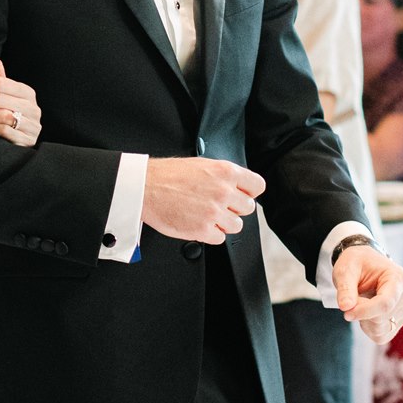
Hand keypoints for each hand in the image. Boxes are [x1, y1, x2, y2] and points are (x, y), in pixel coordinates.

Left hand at [0, 59, 41, 146]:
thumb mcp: (6, 96)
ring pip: (2, 115)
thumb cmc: (11, 113)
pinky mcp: (26, 140)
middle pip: (0, 99)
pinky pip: (4, 130)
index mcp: (27, 93)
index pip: (2, 83)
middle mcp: (33, 108)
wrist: (23, 139)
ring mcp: (31, 125)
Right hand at [141, 157, 265, 243]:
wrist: (145, 188)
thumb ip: (224, 176)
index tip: (242, 194)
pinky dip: (210, 233)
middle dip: (234, 208)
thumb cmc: (168, 175)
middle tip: (218, 205)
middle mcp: (223, 192)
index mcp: (226, 172)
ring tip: (206, 215)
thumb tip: (238, 186)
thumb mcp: (202, 164)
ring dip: (223, 223)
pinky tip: (198, 222)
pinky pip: (220, 238)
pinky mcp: (203, 230)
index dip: (249, 192)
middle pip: (248, 208)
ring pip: (236, 226)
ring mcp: (214, 212)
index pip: (257, 186)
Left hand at [332, 246, 402, 345]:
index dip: (364, 311)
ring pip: (381, 329)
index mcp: (398, 278)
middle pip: (381, 318)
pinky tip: (364, 314)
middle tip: (351, 299)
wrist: (363, 264)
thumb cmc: (356, 264)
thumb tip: (345, 307)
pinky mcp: (398, 321)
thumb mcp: (346, 270)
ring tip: (360, 302)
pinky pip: (382, 336)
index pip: (385, 303)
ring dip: (364, 321)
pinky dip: (368, 329)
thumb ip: (345, 288)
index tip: (346, 312)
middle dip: (360, 312)